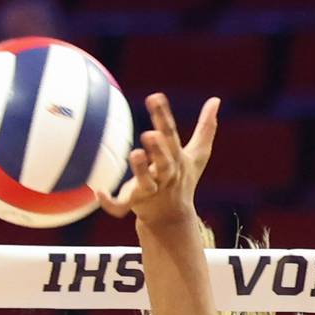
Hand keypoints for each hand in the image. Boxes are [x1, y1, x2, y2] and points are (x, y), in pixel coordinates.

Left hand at [98, 91, 218, 228]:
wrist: (173, 218)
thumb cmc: (183, 181)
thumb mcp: (198, 155)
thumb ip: (206, 128)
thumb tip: (216, 100)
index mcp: (176, 160)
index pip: (170, 136)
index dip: (163, 117)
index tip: (155, 97)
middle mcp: (164, 175)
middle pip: (163, 163)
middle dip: (158, 150)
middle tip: (150, 134)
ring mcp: (149, 190)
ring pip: (145, 182)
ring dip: (140, 171)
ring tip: (134, 153)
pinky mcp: (134, 203)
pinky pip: (120, 206)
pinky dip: (110, 203)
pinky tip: (98, 191)